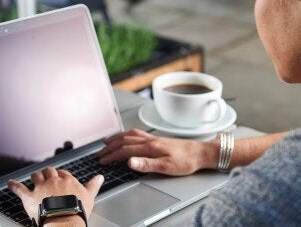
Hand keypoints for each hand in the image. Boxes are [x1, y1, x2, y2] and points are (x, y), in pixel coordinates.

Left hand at [8, 167, 103, 225]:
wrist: (65, 223)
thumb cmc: (77, 212)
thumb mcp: (89, 197)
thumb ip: (93, 185)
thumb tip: (100, 177)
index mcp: (67, 180)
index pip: (63, 173)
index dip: (60, 176)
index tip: (60, 179)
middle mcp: (53, 181)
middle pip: (48, 171)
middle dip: (47, 173)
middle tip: (47, 177)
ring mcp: (40, 188)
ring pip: (36, 175)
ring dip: (35, 177)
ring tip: (35, 178)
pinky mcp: (29, 197)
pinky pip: (19, 188)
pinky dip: (13, 185)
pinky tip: (10, 183)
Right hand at [97, 129, 217, 175]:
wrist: (200, 153)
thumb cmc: (186, 161)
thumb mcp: (166, 167)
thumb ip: (146, 164)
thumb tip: (129, 161)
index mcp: (150, 147)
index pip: (125, 150)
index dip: (112, 156)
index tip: (102, 161)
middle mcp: (149, 140)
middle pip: (124, 141)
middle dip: (110, 147)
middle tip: (99, 153)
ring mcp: (153, 138)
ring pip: (129, 135)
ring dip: (116, 138)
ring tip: (107, 142)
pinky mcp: (157, 139)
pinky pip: (137, 133)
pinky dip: (127, 134)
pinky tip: (127, 136)